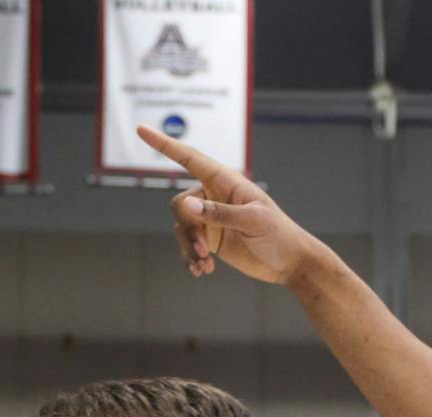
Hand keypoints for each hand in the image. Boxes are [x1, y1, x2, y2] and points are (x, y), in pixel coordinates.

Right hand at [136, 125, 328, 286]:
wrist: (290, 263)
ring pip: (181, 227)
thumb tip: (187, 207)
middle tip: (203, 250)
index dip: (165, 144)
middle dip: (187, 228)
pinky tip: (202, 272)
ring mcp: (210, 219)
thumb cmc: (279, 235)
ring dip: (188, 248)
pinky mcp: (210, 239)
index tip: (141, 130)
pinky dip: (189, 258)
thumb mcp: (253, 222)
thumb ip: (220, 213)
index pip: (190, 158)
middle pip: (180, 204)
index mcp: (226, 181)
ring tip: (202, 266)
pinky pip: (186, 245)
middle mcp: (214, 196)